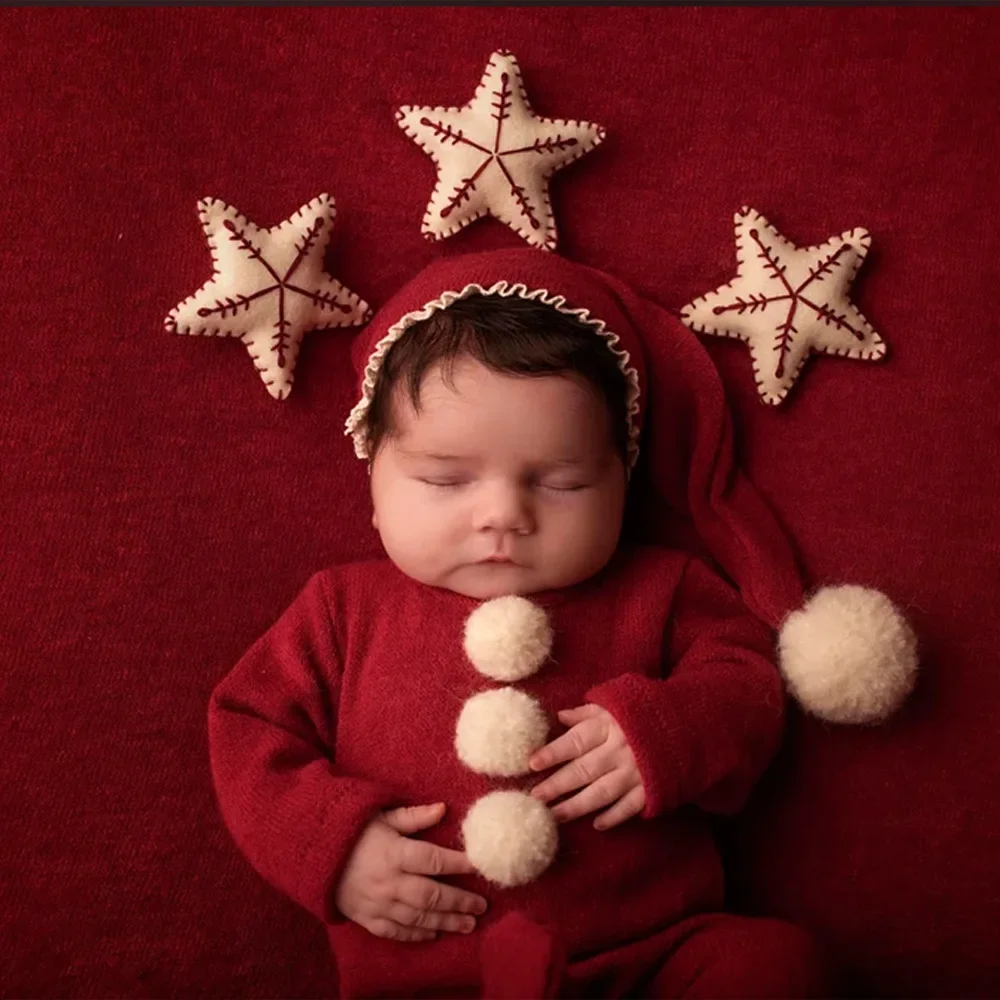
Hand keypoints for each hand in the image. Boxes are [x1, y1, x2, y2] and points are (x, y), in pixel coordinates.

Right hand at [334, 802, 487, 942]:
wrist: (314, 855)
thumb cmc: (353, 831)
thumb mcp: (382, 816)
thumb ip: (414, 816)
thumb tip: (444, 808)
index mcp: (394, 852)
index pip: (434, 860)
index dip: (459, 864)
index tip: (480, 866)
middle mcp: (388, 882)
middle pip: (431, 895)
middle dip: (459, 901)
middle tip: (482, 906)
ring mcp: (378, 904)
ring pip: (418, 917)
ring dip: (446, 922)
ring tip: (469, 924)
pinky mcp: (367, 918)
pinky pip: (396, 931)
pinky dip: (417, 934)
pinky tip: (435, 934)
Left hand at [529, 704, 645, 829]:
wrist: (691, 722)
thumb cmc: (644, 712)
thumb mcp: (616, 703)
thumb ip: (588, 712)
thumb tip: (559, 716)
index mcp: (610, 726)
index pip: (575, 741)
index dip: (553, 752)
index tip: (531, 763)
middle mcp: (620, 750)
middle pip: (583, 770)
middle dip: (556, 785)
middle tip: (534, 798)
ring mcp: (637, 771)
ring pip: (601, 793)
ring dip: (576, 806)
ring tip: (554, 816)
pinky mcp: (653, 788)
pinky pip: (631, 806)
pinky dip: (614, 816)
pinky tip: (597, 825)